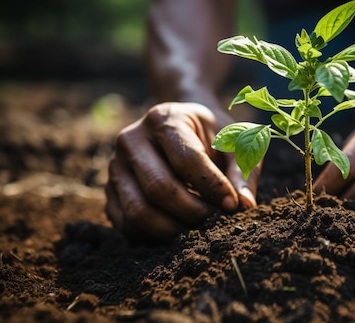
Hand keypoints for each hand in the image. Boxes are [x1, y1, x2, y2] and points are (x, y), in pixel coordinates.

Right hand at [104, 102, 257, 239]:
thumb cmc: (213, 136)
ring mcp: (114, 166)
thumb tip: (245, 206)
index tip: (231, 205)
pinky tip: (176, 227)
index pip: (187, 160)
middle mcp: (131, 139)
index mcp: (163, 119)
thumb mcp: (235, 143)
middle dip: (192, 212)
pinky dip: (153, 235)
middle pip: (159, 188)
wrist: (182, 126)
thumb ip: (243, 172)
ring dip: (172, 228)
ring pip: (138, 211)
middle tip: (213, 218)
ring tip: (195, 223)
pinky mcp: (109, 190)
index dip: (212, 187)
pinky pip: (126, 224)